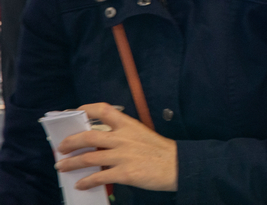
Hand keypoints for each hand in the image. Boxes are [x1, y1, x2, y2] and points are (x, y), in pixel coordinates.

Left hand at [55, 102, 177, 191]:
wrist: (177, 165)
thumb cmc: (160, 150)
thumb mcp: (142, 134)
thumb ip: (122, 136)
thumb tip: (100, 144)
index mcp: (129, 125)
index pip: (103, 110)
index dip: (86, 109)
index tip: (74, 114)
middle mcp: (123, 138)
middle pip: (88, 137)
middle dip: (70, 142)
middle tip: (61, 147)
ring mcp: (123, 156)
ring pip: (88, 158)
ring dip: (71, 164)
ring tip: (61, 166)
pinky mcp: (125, 173)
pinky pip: (99, 177)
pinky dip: (87, 181)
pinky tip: (81, 184)